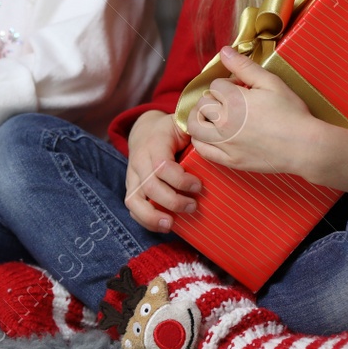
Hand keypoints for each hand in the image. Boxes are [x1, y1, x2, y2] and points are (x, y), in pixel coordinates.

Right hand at [124, 110, 200, 232]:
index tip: (198, 186)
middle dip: (173, 201)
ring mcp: (133, 175)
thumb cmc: (170, 130)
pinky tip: (163, 225)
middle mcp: (139, 160)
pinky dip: (145, 220)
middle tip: (193, 206)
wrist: (145, 130)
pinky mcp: (131, 186)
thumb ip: (197, 130)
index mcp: (154, 144)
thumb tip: (217, 138)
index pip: (162, 166)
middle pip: (150, 187)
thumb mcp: (183, 123)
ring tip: (171, 224)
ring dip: (152, 217)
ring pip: (134, 200)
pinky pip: (132, 207)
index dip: (181, 181)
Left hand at [184, 46, 332, 178]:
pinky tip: (212, 135)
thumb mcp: (271, 83)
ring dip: (200, 118)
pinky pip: (203, 150)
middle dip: (214, 98)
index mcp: (234, 100)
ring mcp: (226, 144)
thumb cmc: (291, 114)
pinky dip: (201, 141)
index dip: (228, 84)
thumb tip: (224, 51)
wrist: (305, 146)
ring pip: (195, 127)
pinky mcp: (230, 161)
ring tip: (214, 116)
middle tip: (229, 102)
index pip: (215, 85)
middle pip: (203, 104)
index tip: (241, 89)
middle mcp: (225, 122)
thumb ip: (244, 66)